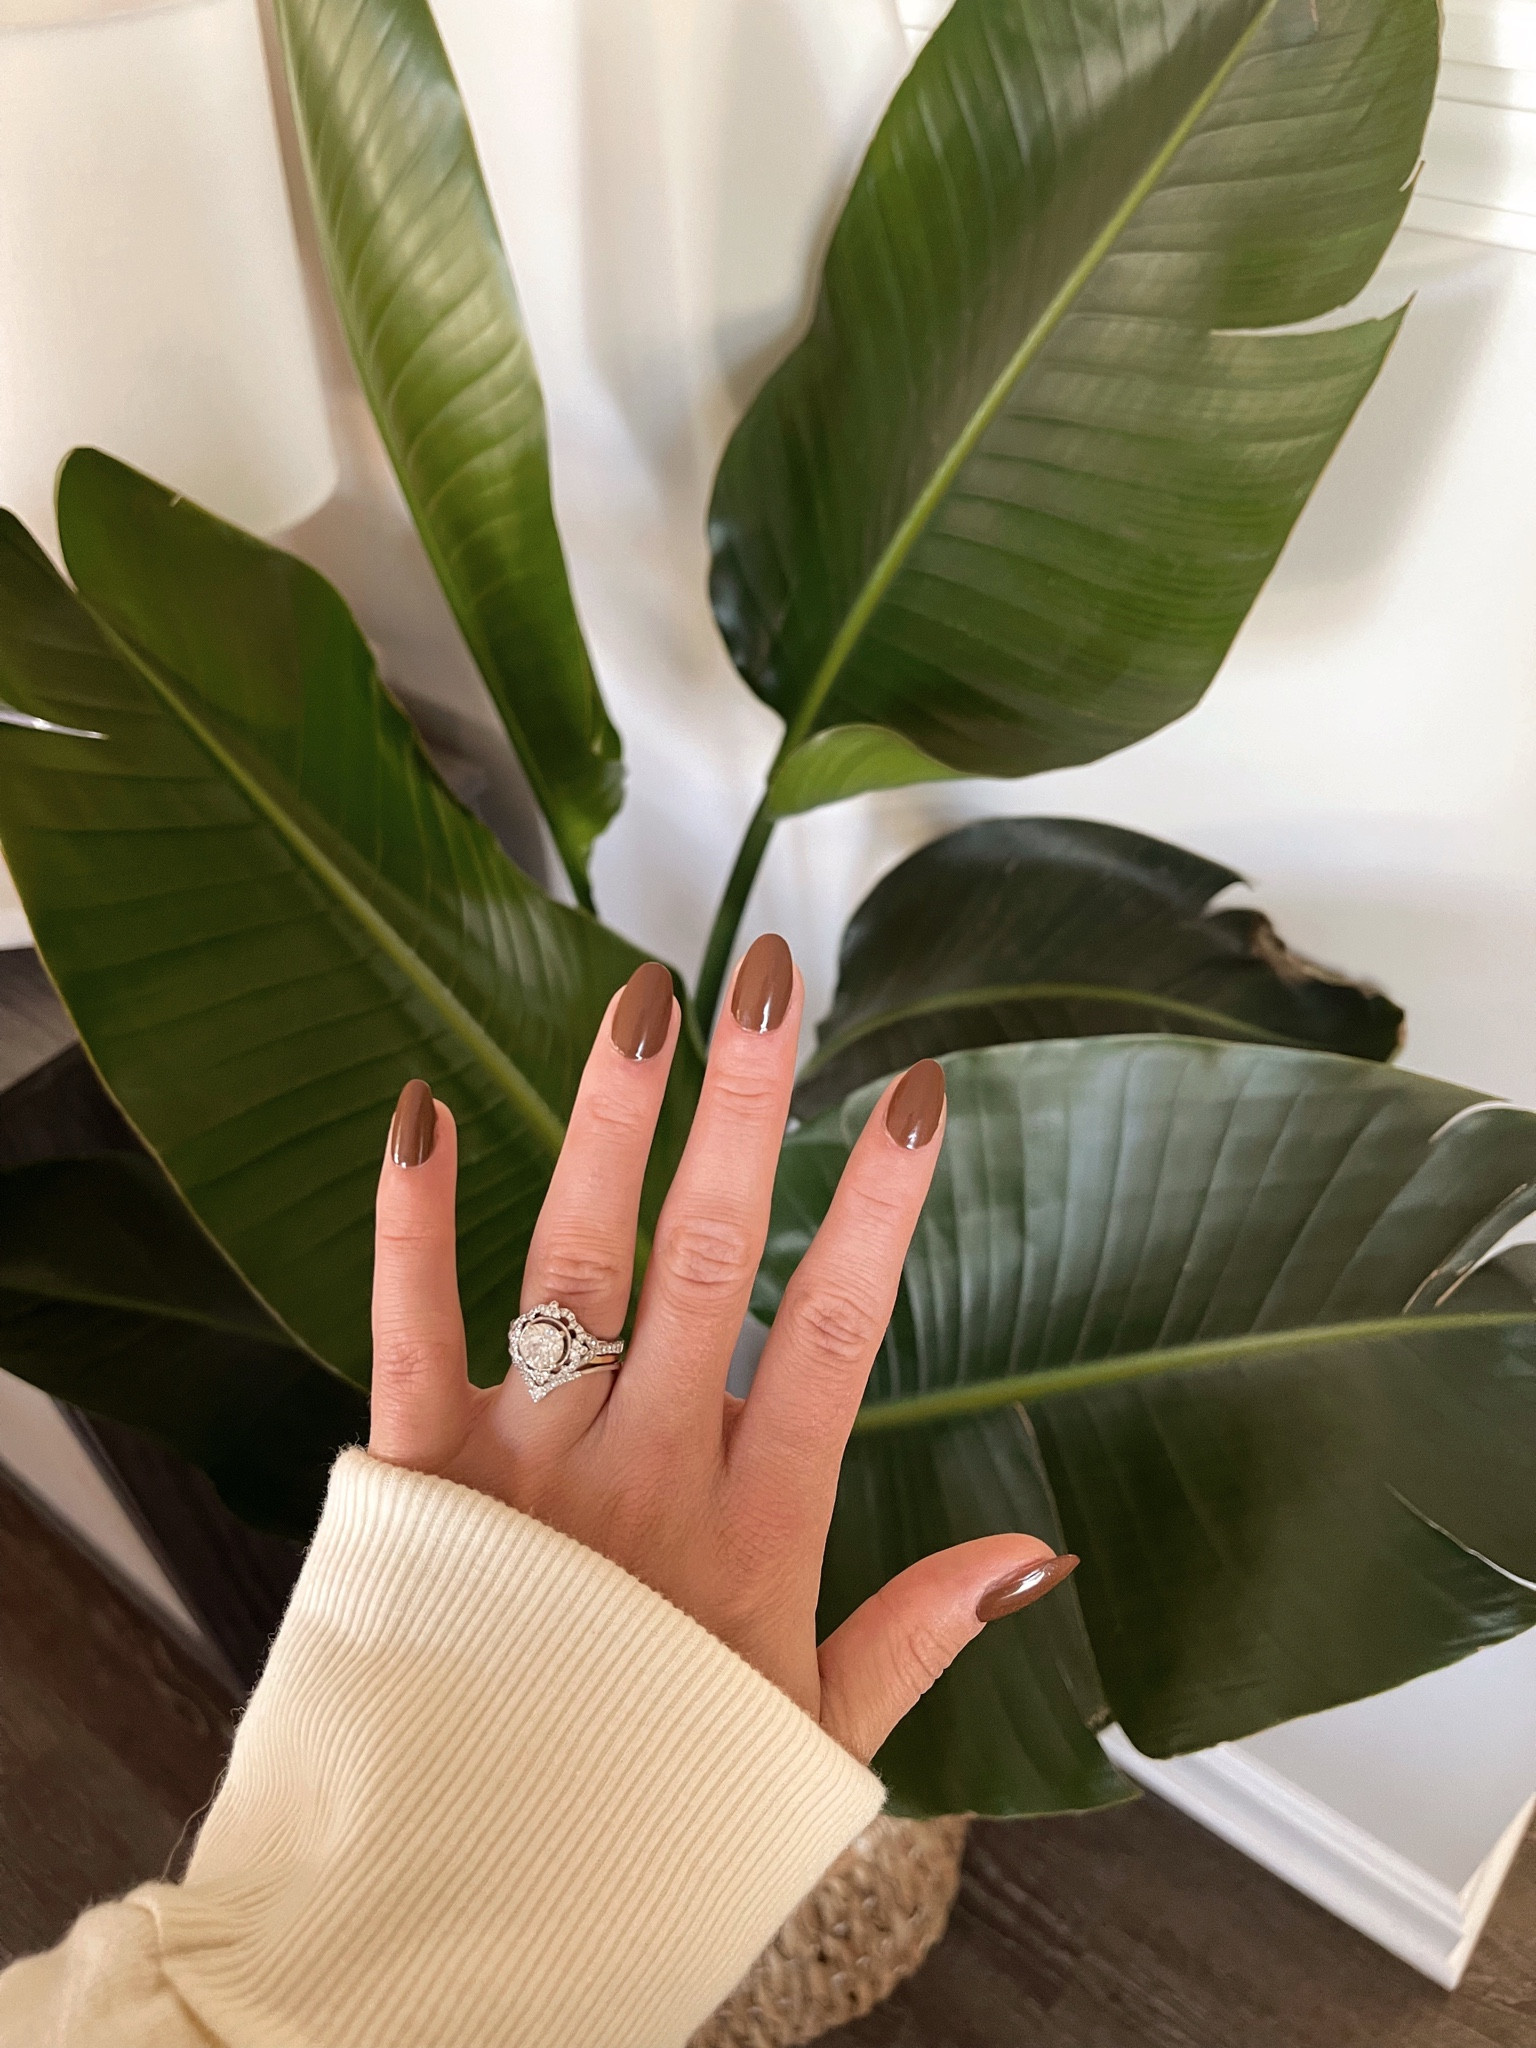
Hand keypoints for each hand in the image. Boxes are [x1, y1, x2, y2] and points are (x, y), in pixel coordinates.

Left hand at [368, 935, 1077, 1763]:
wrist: (465, 1908)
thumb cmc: (650, 1810)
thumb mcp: (813, 1739)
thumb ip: (921, 1634)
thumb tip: (1038, 1550)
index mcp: (754, 1525)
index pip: (838, 1330)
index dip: (879, 1207)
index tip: (912, 1094)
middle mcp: (642, 1473)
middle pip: (706, 1259)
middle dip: (744, 1110)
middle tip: (768, 980)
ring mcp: (525, 1466)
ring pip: (574, 1265)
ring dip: (605, 1126)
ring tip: (638, 1000)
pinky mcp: (416, 1476)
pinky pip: (409, 1325)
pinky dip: (410, 1219)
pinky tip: (419, 1107)